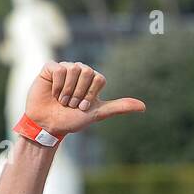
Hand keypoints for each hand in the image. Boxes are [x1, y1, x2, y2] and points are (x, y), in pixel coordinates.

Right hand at [24, 61, 145, 136]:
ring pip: (73, 69)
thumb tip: (144, 107)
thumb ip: (119, 107)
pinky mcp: (50, 68)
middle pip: (87, 72)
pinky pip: (59, 69)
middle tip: (71, 104)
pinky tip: (53, 93)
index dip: (91, 95)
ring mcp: (65, 68)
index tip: (83, 107)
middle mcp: (80, 71)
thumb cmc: (72, 120)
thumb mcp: (98, 114)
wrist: (49, 125)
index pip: (99, 79)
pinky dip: (57, 85)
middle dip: (80, 93)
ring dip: (68, 91)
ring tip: (62, 100)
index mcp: (92, 80)